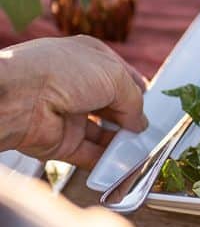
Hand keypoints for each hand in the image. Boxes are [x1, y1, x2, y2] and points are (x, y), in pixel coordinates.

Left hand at [0, 36, 147, 167]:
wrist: (19, 96)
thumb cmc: (62, 72)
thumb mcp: (114, 76)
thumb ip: (134, 100)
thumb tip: (141, 122)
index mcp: (89, 59)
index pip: (120, 77)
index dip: (138, 91)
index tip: (153, 106)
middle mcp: (78, 86)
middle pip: (113, 107)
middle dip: (132, 120)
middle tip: (149, 132)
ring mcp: (69, 115)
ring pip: (103, 134)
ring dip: (121, 144)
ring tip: (140, 152)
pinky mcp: (61, 142)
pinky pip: (90, 155)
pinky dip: (106, 163)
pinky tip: (123, 167)